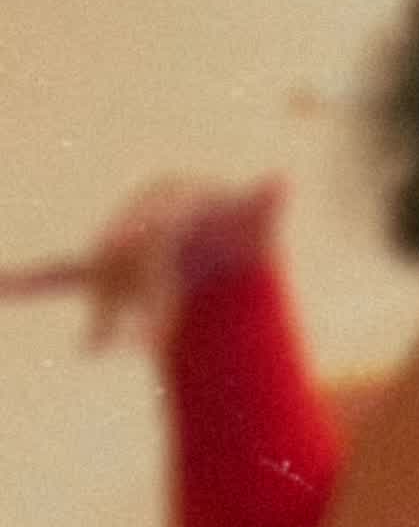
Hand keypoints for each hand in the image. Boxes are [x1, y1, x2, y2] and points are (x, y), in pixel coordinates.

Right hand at [0, 175, 289, 353]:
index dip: (152, 259)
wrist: (222, 245)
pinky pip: (57, 273)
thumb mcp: (258, 223)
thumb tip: (282, 178)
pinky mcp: (103, 271)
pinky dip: (28, 281)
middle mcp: (134, 218)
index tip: (147, 282)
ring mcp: (115, 246)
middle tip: (147, 338)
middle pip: (122, 258)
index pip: (154, 232)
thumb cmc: (242, 231)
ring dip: (105, 315)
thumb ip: (265, 204)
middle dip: (132, 298)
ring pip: (100, 281)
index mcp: (167, 200)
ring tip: (102, 347)